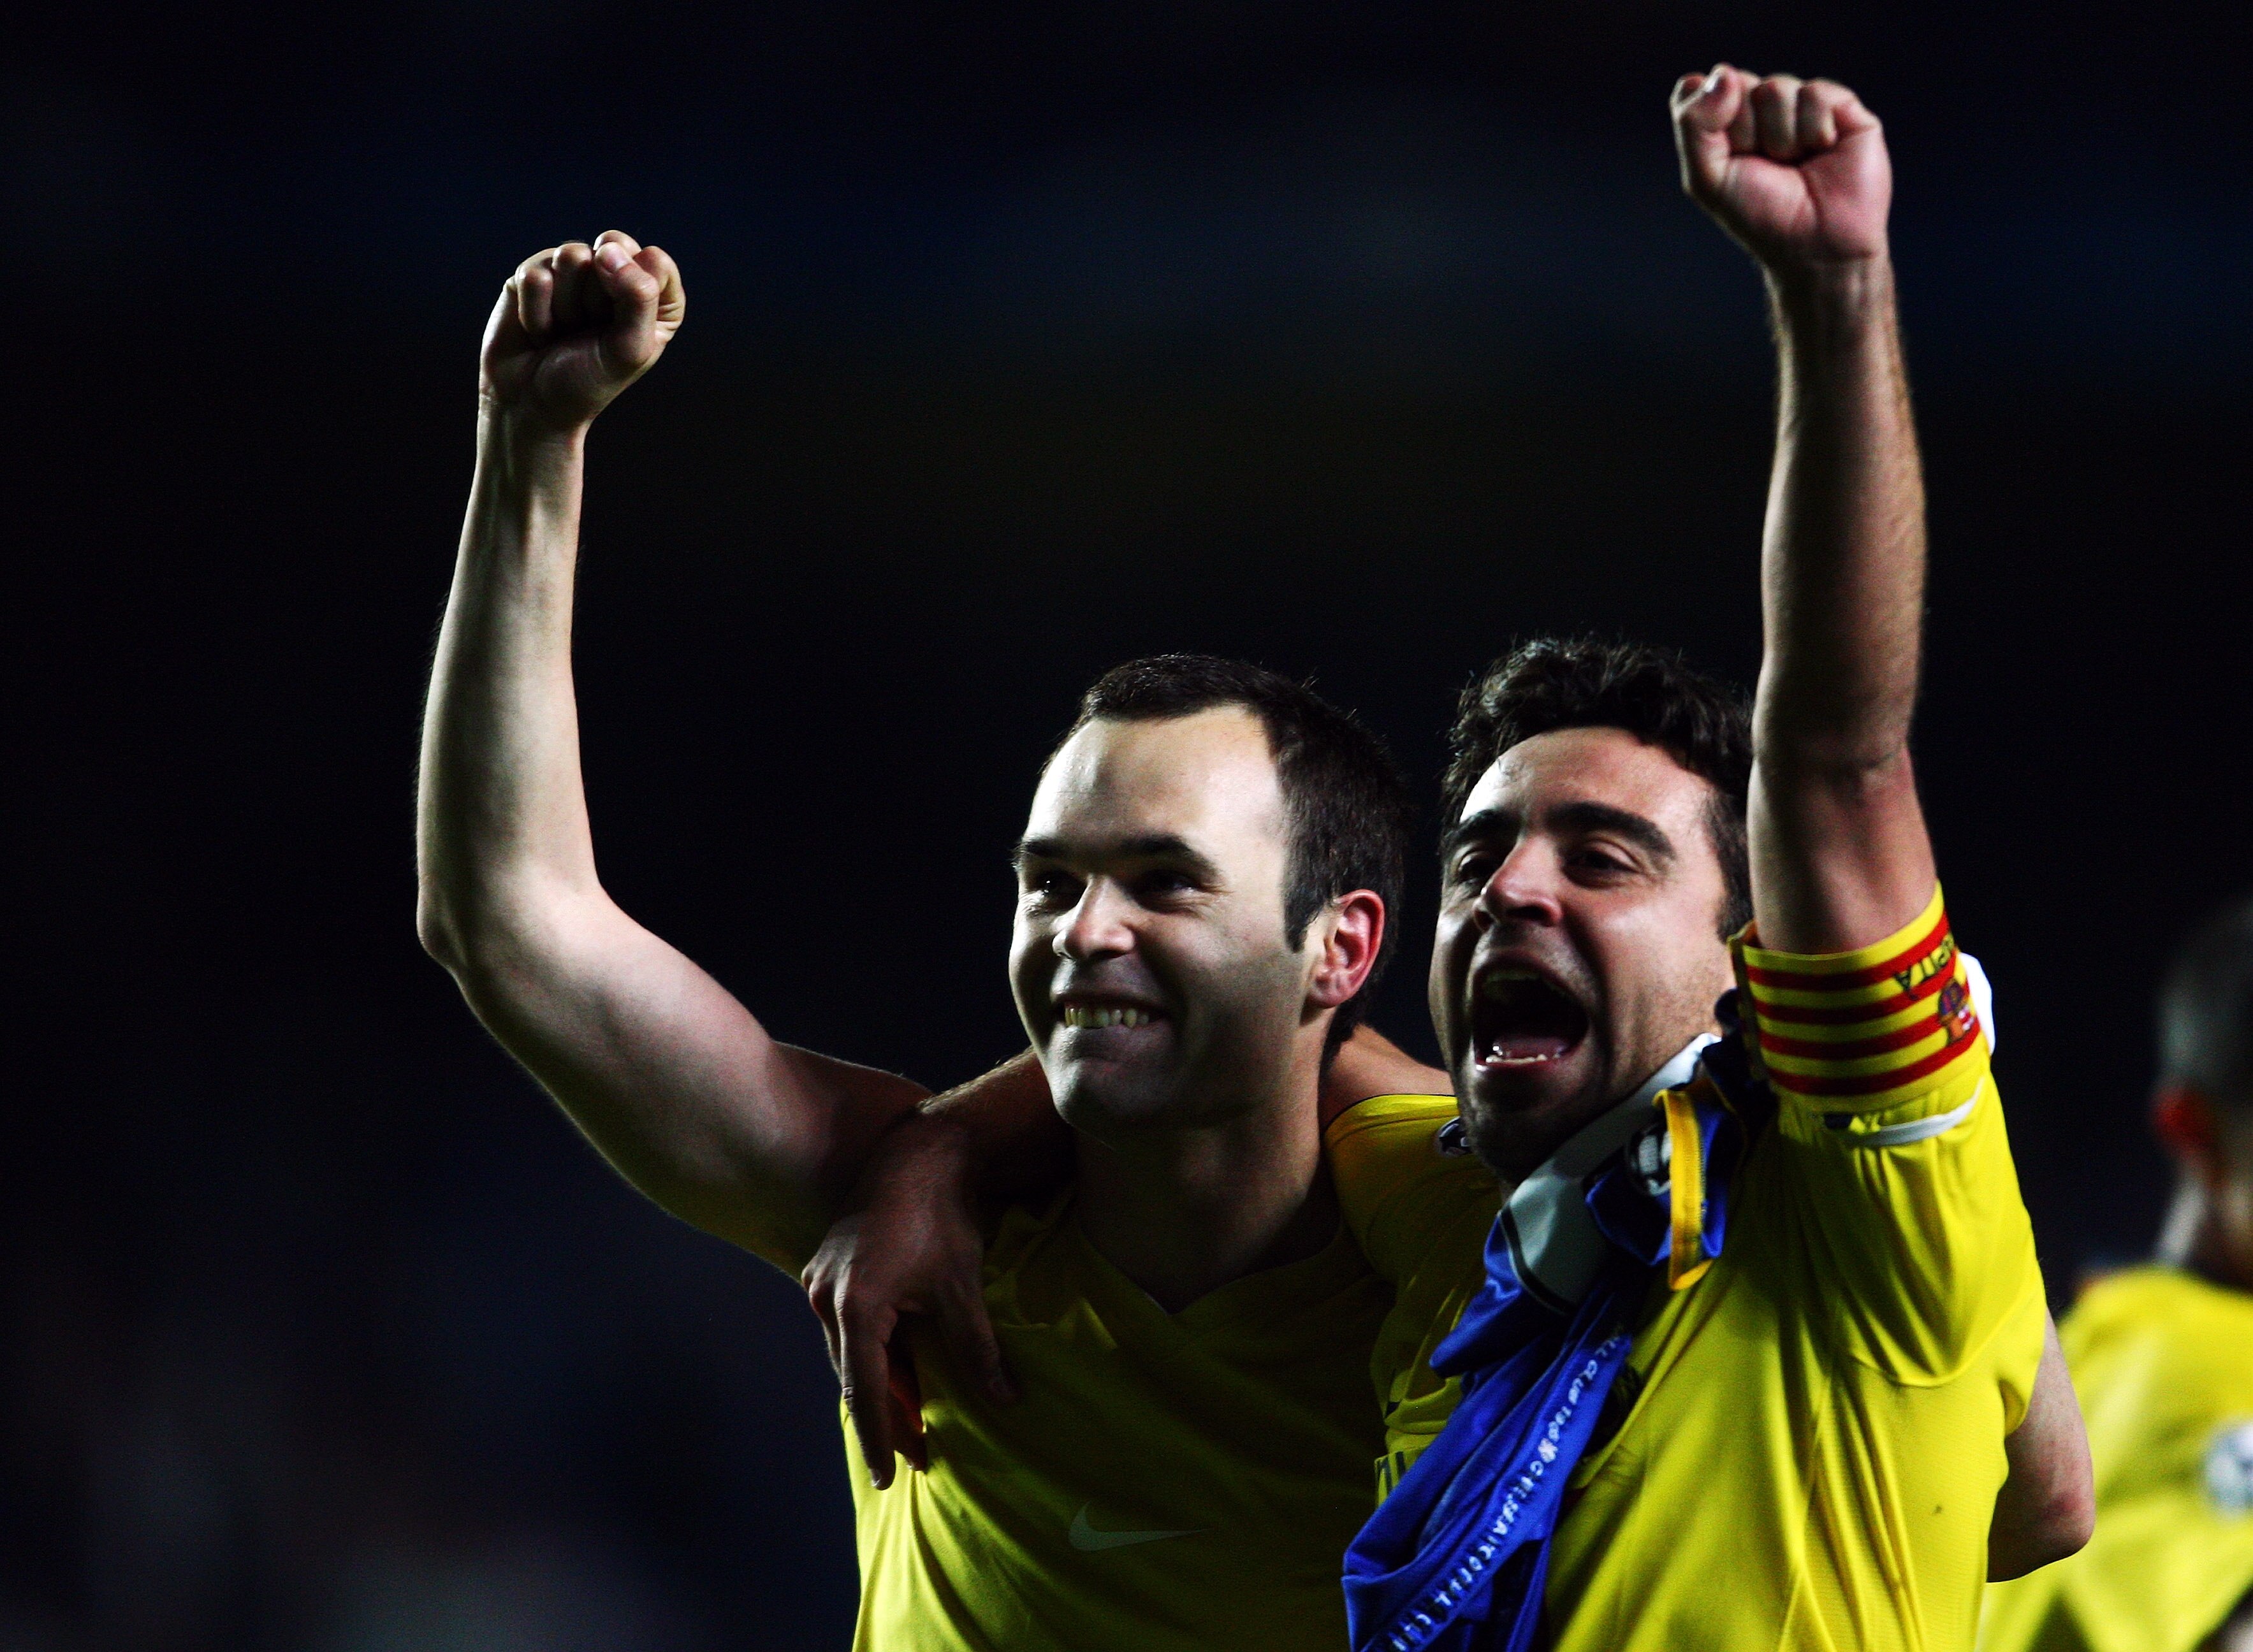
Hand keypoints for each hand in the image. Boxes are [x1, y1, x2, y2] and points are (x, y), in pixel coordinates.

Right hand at [479, 231, 684, 433]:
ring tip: (563, 330)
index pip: (655, 261)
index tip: (621, 328)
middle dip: (596, 296)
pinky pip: (535, 272)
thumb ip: (637, 296)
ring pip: (571, 254)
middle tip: (589, 330)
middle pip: (611, 248)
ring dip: (565, 305)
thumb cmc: (587, 382)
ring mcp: (574, 272)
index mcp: (653, 297)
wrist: (530, 403)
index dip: (634, 292)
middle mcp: (615, 277)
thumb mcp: (628, 348)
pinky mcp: (535, 273)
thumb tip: (608, 249)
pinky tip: (538, 330)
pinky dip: (536, 310)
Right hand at [801, 1115, 1016, 1489]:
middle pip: (853, 1377)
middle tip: (914, 1457)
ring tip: (911, 1424)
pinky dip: (871, 1354)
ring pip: (848, 1353)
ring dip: (878, 1386)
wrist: (916, 1155)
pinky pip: (846, 1328)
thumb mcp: (961, 1289)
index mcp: (854, 1308)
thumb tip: (1006, 1400)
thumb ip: (977, 1349)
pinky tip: (897, 1373)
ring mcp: (820, 1282)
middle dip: (883, 1419)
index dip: (880, 1439)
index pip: (866, 1392)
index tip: (888, 1479)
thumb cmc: (941, 1219)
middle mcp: (825, 1298)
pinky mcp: (827, 1270)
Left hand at [1671, 66, 1889, 272]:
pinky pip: (1814, 93)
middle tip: (1766, 165)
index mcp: (1726, 120)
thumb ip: (1694, 124)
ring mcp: (1802, 105)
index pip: (1703, 88)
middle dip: (1745, 132)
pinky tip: (1823, 150)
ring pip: (1775, 88)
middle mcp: (1763, 107)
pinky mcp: (1841, 107)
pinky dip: (1813, 129)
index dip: (1710, 122)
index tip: (1728, 157)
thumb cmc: (1760, 215)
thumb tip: (1722, 72)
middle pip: (1737, 84)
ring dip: (1780, 137)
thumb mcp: (1707, 177)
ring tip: (1795, 162)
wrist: (1816, 246)